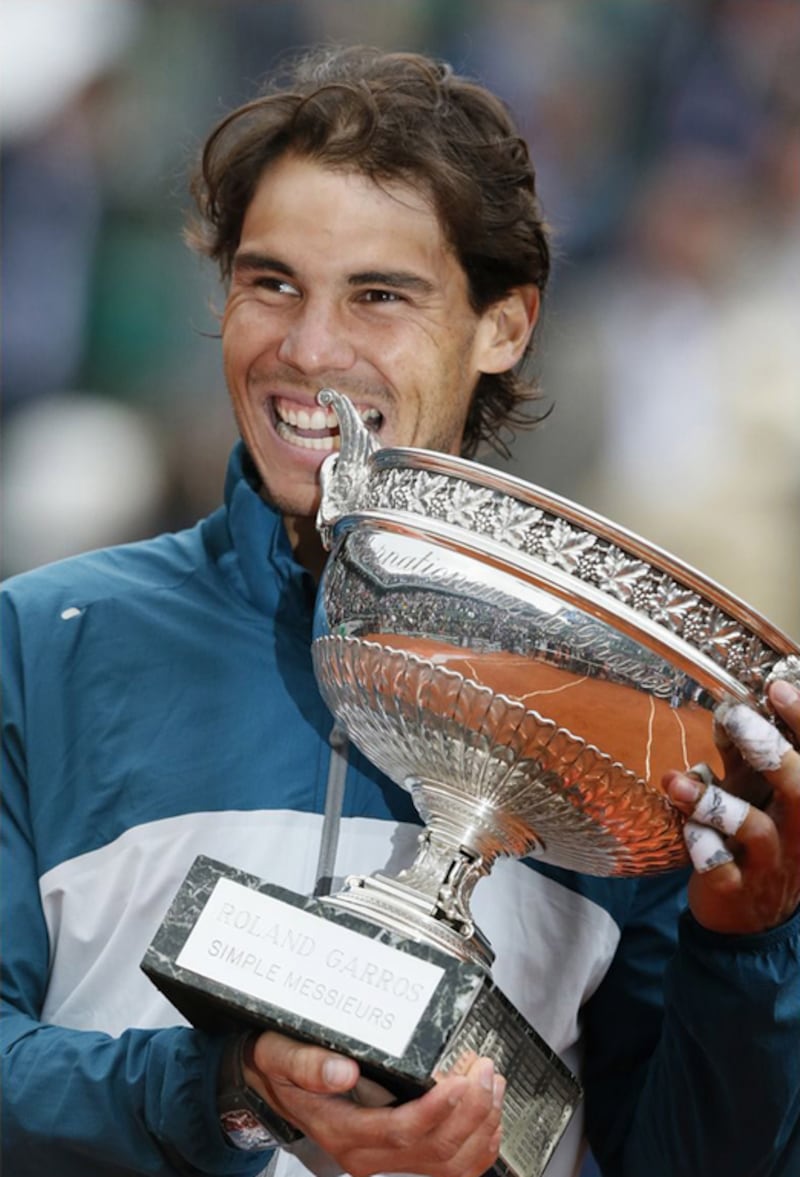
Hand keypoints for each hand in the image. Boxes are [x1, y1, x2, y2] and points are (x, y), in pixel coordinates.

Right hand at [244, 1030, 504, 1176]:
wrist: (274, 1082)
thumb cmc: (283, 1065)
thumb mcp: (282, 1055)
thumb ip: (309, 1065)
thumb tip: (343, 1072)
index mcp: (343, 1131)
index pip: (401, 1132)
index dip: (437, 1111)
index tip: (461, 1081)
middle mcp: (367, 1154)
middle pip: (434, 1151)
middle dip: (471, 1112)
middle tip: (486, 1070)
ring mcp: (386, 1159)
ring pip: (449, 1164)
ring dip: (481, 1127)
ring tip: (492, 1083)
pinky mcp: (401, 1154)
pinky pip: (449, 1166)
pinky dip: (478, 1144)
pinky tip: (489, 1113)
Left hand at [664, 679, 799, 934]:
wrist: (746, 921)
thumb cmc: (754, 845)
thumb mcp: (757, 798)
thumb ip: (745, 759)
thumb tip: (728, 709)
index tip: (775, 686)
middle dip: (767, 750)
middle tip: (731, 716)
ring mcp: (772, 866)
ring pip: (756, 830)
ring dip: (715, 800)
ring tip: (676, 780)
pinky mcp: (738, 892)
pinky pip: (720, 867)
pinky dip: (700, 845)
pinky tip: (684, 829)